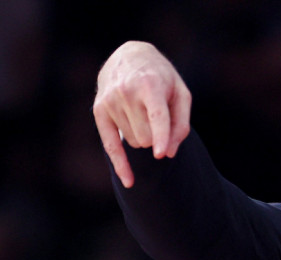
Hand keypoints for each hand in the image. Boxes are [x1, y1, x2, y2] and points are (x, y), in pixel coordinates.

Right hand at [93, 41, 191, 187]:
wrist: (130, 57)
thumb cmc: (162, 79)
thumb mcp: (181, 94)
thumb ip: (181, 123)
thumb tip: (169, 152)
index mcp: (150, 84)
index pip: (156, 116)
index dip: (161, 136)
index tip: (161, 154)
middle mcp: (126, 92)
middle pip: (148, 137)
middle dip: (158, 138)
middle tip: (160, 119)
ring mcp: (110, 101)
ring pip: (136, 142)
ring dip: (145, 137)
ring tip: (145, 114)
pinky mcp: (99, 111)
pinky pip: (110, 145)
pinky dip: (121, 165)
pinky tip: (129, 182)